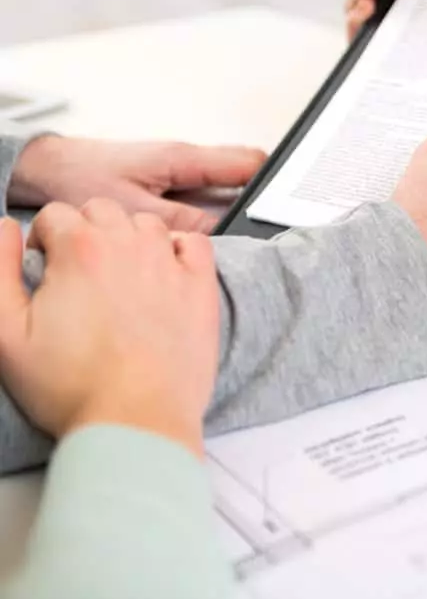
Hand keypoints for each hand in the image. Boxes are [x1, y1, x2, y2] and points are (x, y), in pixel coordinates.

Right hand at [0, 201, 219, 456]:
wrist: (136, 421)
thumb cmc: (71, 387)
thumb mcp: (5, 333)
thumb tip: (4, 229)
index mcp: (80, 251)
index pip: (56, 214)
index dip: (46, 239)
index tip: (49, 267)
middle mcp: (129, 247)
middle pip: (102, 210)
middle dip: (86, 231)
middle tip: (81, 271)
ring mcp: (170, 265)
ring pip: (147, 222)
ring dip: (131, 237)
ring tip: (120, 274)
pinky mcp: (201, 288)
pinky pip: (195, 243)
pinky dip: (179, 248)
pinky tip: (164, 272)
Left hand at [8, 135, 266, 232]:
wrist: (49, 168)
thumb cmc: (82, 176)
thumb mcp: (133, 207)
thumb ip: (180, 221)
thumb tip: (220, 237)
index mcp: (186, 158)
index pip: (250, 163)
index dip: (275, 182)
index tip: (291, 204)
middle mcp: (190, 161)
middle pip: (247, 173)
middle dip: (265, 195)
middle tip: (279, 223)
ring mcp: (184, 172)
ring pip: (230, 186)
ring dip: (242, 206)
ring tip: (254, 232)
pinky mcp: (174, 185)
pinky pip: (210, 196)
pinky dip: (219, 214)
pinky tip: (218, 236)